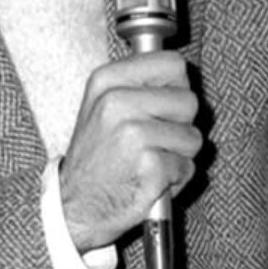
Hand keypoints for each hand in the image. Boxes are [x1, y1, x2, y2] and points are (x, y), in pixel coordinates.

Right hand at [58, 50, 202, 251]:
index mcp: (107, 81)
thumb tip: (181, 76)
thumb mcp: (102, 106)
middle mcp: (117, 102)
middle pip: (189, 100)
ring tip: (150, 161)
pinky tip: (150, 179)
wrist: (75, 205)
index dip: (176, 87)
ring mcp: (133, 134)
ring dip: (179, 155)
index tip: (162, 105)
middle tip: (154, 140)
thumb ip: (139, 85)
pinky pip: (187, 167)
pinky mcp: (149, 165)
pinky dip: (175, 178)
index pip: (173, 63)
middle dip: (181, 124)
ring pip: (192, 137)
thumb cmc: (97, 156)